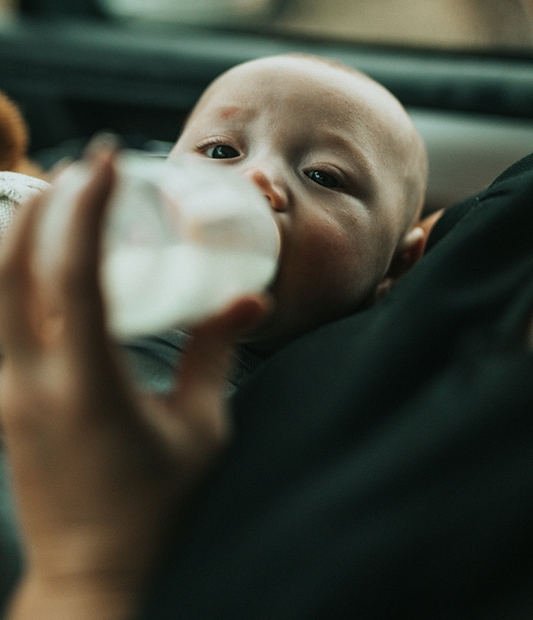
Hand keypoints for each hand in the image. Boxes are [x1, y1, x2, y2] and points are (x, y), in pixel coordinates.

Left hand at [0, 148, 266, 618]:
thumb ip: (216, 352)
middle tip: (83, 168)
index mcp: (87, 386)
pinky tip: (33, 262)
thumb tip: (251, 299)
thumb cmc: (157, 505)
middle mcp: (31, 382)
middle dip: (45, 204)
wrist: (96, 571)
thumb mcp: (200, 426)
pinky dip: (8, 277)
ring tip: (55, 200)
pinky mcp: (1, 402)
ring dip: (17, 235)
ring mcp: (5, 393)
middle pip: (11, 266)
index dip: (88, 208)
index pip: (73, 274)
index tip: (107, 161)